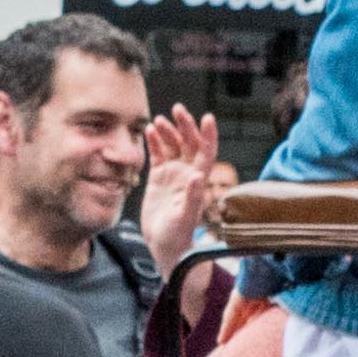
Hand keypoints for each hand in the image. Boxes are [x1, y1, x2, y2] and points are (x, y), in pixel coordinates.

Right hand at [132, 108, 226, 271]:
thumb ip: (192, 198)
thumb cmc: (178, 237)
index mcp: (198, 180)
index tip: (207, 117)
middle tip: (177, 110)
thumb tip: (198, 177)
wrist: (164, 246)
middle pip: (189, 143)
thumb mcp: (185, 218)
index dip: (208, 135)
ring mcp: (173, 174)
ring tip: (158, 121)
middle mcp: (188, 173)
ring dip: (168, 131)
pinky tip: (148, 131)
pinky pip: (158, 155)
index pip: (207, 152)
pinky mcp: (158, 178)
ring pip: (172, 146)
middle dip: (185, 125)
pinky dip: (154, 142)